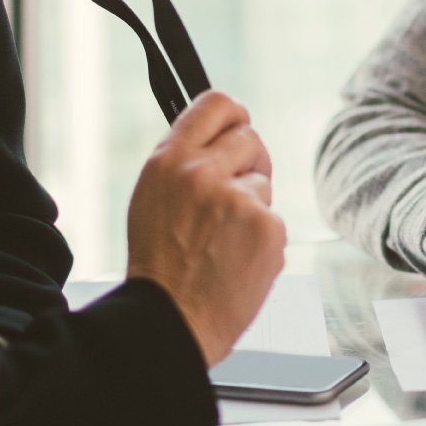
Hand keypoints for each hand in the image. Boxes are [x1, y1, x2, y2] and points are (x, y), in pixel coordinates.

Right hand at [125, 90, 286, 364]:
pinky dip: (261, 238)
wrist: (171, 321)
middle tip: (232, 195)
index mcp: (170, 161)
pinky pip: (273, 219)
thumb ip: (184, 161)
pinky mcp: (268, 229)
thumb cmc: (159, 264)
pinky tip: (236, 259)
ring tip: (222, 241)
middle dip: (247, 162)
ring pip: (262, 183)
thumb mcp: (152, 197)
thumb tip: (217, 136)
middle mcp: (204, 173)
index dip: (233, 115)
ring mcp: (239, 201)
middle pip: (250, 138)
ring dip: (251, 206)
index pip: (216, 104)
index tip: (238, 126)